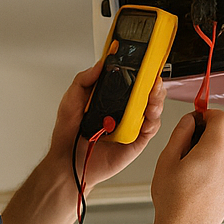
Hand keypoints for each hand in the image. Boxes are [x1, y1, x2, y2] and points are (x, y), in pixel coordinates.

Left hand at [46, 59, 167, 186]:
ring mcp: (130, 127)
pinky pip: (150, 130)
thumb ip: (84, 80)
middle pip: (146, 95)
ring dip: (156, 100)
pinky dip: (153, 121)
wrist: (67, 161)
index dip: (139, 73)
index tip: (144, 62)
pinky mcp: (135, 142)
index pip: (129, 83)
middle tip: (153, 78)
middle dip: (153, 85)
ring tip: (154, 93)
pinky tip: (150, 114)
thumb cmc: (68, 135)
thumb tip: (100, 64)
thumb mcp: (71, 100)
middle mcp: (122, 113)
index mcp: (110, 101)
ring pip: (152, 111)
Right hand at [150, 110, 223, 223]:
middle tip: (189, 144)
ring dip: (215, 151)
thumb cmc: (173, 201)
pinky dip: (220, 167)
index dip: (208, 114)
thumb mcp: (167, 160)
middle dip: (209, 133)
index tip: (198, 118)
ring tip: (193, 168)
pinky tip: (201, 180)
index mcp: (214, 151)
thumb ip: (180, 133)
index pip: (221, 118)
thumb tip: (190, 120)